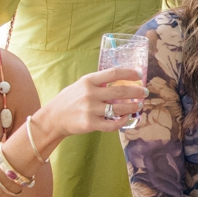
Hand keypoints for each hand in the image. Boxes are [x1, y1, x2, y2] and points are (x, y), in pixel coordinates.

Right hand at [33, 68, 148, 147]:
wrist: (53, 118)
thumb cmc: (69, 100)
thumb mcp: (81, 85)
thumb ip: (98, 83)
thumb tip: (121, 82)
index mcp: (88, 81)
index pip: (113, 73)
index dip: (129, 73)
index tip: (139, 74)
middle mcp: (90, 94)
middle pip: (120, 91)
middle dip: (136, 91)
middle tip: (144, 92)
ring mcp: (90, 110)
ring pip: (119, 109)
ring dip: (133, 107)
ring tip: (138, 105)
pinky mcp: (90, 124)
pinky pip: (112, 124)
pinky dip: (122, 121)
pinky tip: (126, 117)